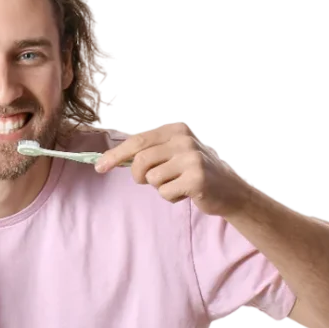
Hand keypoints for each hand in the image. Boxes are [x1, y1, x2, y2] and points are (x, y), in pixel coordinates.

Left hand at [94, 121, 252, 217]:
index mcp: (176, 129)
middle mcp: (184, 140)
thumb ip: (147, 152)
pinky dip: (170, 198)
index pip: (137, 141)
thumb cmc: (193, 171)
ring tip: (176, 184)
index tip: (99, 167)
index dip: (115, 155)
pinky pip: (164, 192)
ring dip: (159, 188)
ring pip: (151, 179)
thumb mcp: (173, 153)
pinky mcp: (196, 178)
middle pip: (140, 161)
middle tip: (146, 181)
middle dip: (137, 176)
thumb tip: (109, 159)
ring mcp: (191, 158)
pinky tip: (185, 193)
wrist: (229, 189)